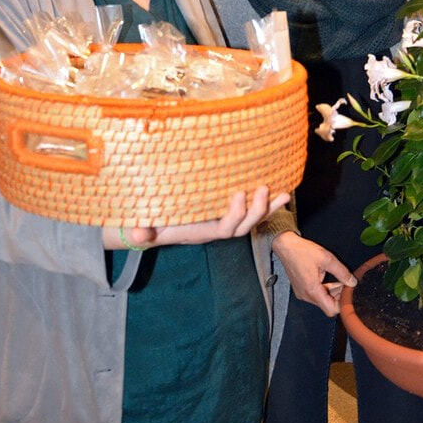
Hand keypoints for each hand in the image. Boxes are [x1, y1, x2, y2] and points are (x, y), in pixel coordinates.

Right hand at [102, 186, 289, 249]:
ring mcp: (225, 222)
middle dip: (256, 210)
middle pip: (243, 226)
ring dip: (268, 208)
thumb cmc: (153, 225)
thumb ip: (142, 231)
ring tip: (284, 194)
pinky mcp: (229, 213)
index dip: (234, 214)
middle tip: (262, 188)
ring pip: (251, 220)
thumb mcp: (146, 227)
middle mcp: (217, 229)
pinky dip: (267, 205)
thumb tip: (137, 234)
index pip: (224, 229)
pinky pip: (251, 211)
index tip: (237, 194)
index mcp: (202, 232)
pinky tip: (282, 192)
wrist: (159, 229)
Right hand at [272, 231, 356, 316]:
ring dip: (331, 292)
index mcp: (312, 290)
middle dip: (338, 296)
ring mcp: (302, 293)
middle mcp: (306, 296)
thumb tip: (353, 282)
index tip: (348, 292)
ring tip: (339, 279)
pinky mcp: (300, 289)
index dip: (342, 304)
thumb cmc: (303, 251)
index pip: (331, 310)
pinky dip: (323, 290)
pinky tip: (328, 278)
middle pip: (327, 305)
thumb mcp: (327, 259)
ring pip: (321, 300)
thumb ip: (342, 272)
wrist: (285, 246)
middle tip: (345, 283)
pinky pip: (315, 295)